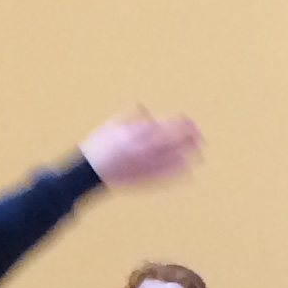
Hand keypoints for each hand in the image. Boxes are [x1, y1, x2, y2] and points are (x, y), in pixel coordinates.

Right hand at [77, 112, 203, 188]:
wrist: (88, 171)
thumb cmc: (99, 146)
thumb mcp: (112, 126)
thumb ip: (131, 118)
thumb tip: (145, 109)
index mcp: (134, 134)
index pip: (162, 127)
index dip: (178, 124)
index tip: (189, 120)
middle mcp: (141, 150)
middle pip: (170, 143)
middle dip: (186, 139)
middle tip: (200, 136)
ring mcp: (142, 166)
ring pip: (169, 160)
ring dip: (186, 156)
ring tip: (199, 153)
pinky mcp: (142, 179)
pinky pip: (162, 176)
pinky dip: (176, 174)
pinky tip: (188, 172)